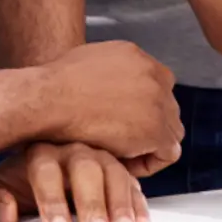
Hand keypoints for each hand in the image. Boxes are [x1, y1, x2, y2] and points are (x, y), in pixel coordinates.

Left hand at [0, 143, 151, 221]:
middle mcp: (72, 149)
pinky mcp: (118, 170)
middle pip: (87, 168)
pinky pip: (133, 183)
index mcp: (39, 152)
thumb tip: (6, 213)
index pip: (46, 170)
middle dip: (94, 203)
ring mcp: (99, 157)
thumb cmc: (12, 186)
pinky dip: (138, 204)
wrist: (31, 173)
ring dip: (121, 204)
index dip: (53, 202)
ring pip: (115, 172)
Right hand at [31, 42, 183, 168]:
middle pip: (167, 106)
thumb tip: (103, 89)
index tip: (122, 123)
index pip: (156, 85)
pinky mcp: (156, 129)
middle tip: (122, 143)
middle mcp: (153, 73)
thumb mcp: (85, 64)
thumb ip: (107, 73)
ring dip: (150, 144)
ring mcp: (158, 100)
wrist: (49, 99)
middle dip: (148, 125)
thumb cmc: (53, 88)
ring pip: (171, 129)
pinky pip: (168, 152)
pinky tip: (125, 165)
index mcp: (136, 56)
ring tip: (121, 156)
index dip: (141, 108)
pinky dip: (150, 162)